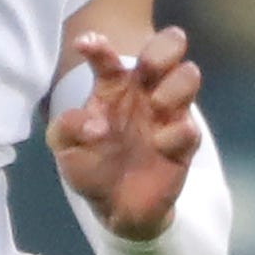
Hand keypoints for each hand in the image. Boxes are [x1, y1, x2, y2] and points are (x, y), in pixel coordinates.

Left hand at [48, 25, 203, 240]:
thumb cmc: (91, 167)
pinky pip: (190, 128)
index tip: (84, 45)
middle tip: (149, 67)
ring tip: (157, 105)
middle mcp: (144, 93)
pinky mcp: (184, 144)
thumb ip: (67, 127)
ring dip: (176, 85)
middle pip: (167, 48)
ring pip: (189, 76)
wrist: (117, 209)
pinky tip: (160, 145)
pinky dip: (177, 133)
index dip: (98, 46)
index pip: (109, 58)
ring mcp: (167, 116)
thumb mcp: (65, 147)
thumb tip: (95, 123)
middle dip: (163, 48)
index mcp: (113, 87)